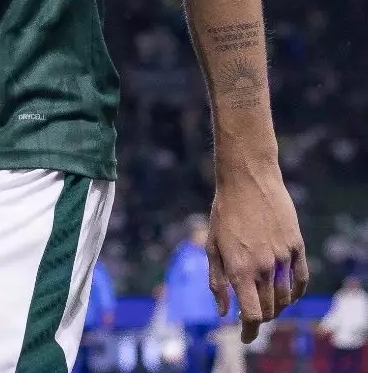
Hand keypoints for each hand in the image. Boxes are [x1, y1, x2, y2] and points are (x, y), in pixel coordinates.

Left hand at [207, 167, 308, 344]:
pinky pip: (301, 280)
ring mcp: (282, 257)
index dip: (249, 331)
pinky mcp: (296, 245)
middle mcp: (263, 267)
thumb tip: (223, 311)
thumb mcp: (212, 245)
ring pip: (285, 298)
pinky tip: (288, 294)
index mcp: (240, 269)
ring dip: (277, 307)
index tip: (245, 337)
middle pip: (269, 309)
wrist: (247, 177)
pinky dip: (295, 293)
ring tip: (267, 304)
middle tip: (252, 314)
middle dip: (260, 317)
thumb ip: (217, 281)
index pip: (251, 315)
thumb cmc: (224, 210)